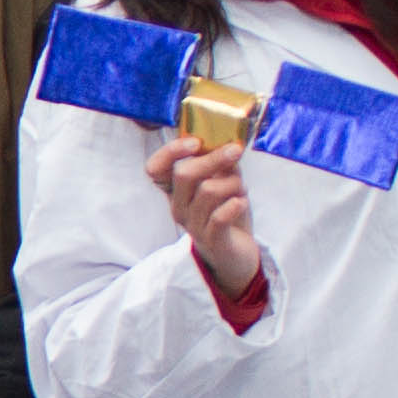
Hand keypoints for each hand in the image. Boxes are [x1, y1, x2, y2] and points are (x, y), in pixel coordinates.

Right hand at [145, 135, 262, 299]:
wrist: (236, 254)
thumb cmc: (226, 212)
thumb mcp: (224, 182)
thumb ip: (222, 164)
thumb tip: (228, 143)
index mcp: (176, 190)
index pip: (155, 168)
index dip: (170, 152)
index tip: (194, 142)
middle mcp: (179, 206)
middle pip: (184, 175)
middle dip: (213, 159)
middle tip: (235, 151)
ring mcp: (193, 225)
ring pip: (208, 191)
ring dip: (233, 184)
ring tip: (242, 190)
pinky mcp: (212, 240)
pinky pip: (219, 217)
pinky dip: (233, 205)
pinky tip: (240, 203)